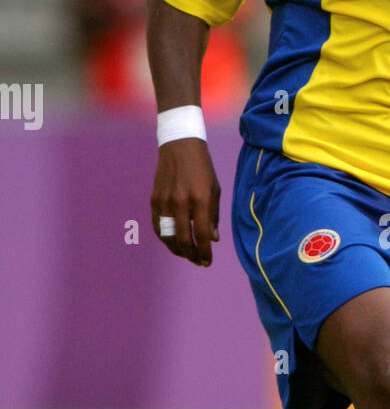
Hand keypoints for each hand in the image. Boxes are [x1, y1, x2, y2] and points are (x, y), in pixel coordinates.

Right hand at [150, 138, 220, 264]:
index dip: (204, 252)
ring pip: (167, 236)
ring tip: (186, 254)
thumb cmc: (203, 169)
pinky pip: (158, 226)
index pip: (202, 235)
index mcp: (200, 199)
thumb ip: (213, 216)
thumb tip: (213, 240)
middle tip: (197, 261)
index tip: (207, 262)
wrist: (180, 146)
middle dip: (191, 255)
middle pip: (182, 239)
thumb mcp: (214, 190)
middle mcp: (181, 201)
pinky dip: (165, 237)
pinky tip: (173, 241)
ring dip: (177, 249)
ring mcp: (165, 201)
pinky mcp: (154, 199)